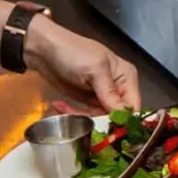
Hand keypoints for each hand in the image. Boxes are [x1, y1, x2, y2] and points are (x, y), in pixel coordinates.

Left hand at [25, 19, 141, 110]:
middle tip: (80, 118)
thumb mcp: (94, 70)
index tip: (108, 128)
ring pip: (101, 119)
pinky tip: (60, 105)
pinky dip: (74, 114)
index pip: (133, 106)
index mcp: (126, 77)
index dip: (124, 120)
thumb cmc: (73, 53)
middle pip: (118, 116)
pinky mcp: (88, 101)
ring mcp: (102, 95)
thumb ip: (110, 93)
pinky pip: (87, 116)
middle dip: (99, 120)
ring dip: (82, 117)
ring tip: (64, 108)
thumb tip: (124, 117)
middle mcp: (118, 88)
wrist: (44, 50)